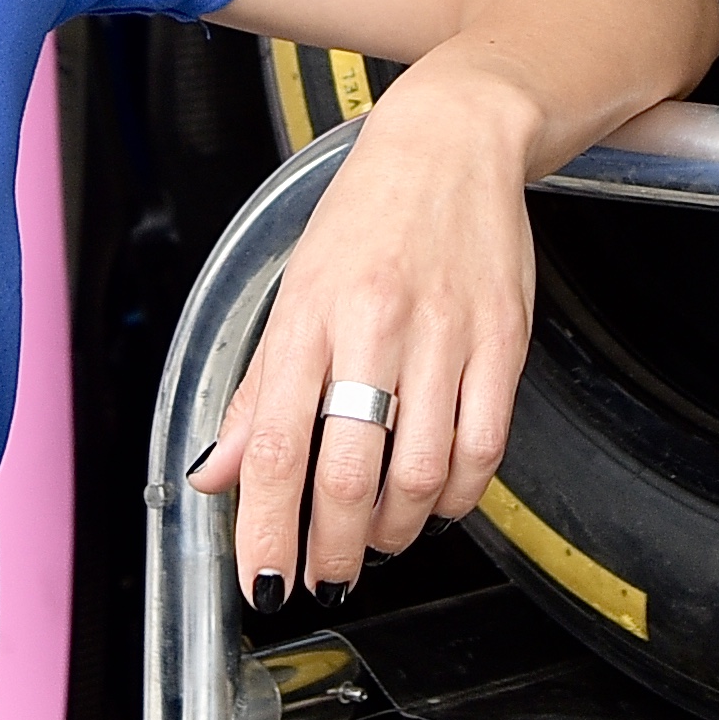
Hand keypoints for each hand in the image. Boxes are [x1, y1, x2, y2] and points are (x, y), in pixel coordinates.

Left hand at [195, 62, 541, 603]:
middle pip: (347, 473)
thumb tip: (215, 474)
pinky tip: (439, 503)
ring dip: (394, 529)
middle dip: (330, 548)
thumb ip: (259, 391)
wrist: (454, 141)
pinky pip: (483, 447)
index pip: (274, 446)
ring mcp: (444, 336)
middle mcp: (373, 327)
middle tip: (323, 576)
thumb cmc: (368, 212)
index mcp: (308, 316)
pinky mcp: (503, 341)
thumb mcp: (294, 290)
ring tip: (377, 538)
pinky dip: (459, 496)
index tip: (262, 578)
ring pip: (421, 473)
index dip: (266, 529)